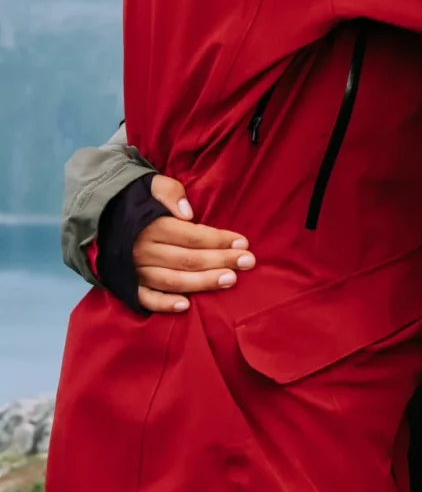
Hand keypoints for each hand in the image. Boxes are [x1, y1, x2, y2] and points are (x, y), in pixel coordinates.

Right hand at [133, 174, 255, 313]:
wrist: (103, 215)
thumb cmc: (138, 199)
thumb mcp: (154, 185)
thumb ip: (171, 193)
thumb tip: (188, 213)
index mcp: (152, 226)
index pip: (192, 236)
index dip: (219, 239)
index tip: (243, 242)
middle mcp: (144, 251)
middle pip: (188, 260)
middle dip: (221, 261)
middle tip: (248, 262)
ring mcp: (135, 271)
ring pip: (173, 281)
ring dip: (203, 283)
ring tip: (231, 280)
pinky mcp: (127, 286)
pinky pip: (146, 299)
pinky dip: (164, 304)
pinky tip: (187, 306)